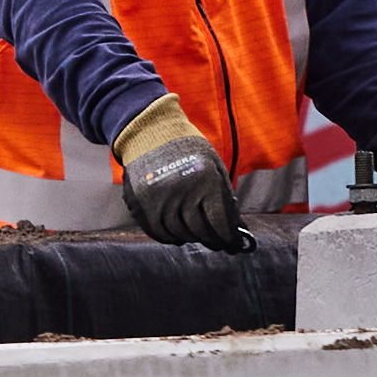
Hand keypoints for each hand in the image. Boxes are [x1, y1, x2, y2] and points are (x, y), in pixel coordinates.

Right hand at [112, 93, 251, 251]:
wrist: (150, 133)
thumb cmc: (189, 149)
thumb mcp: (213, 165)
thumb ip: (224, 194)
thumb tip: (236, 225)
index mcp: (205, 180)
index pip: (218, 220)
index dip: (226, 236)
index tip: (231, 243)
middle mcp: (182, 192)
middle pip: (199, 230)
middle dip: (211, 240)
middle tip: (217, 243)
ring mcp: (159, 199)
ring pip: (178, 234)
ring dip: (191, 238)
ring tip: (199, 236)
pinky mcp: (141, 204)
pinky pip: (157, 232)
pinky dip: (170, 238)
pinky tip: (179, 235)